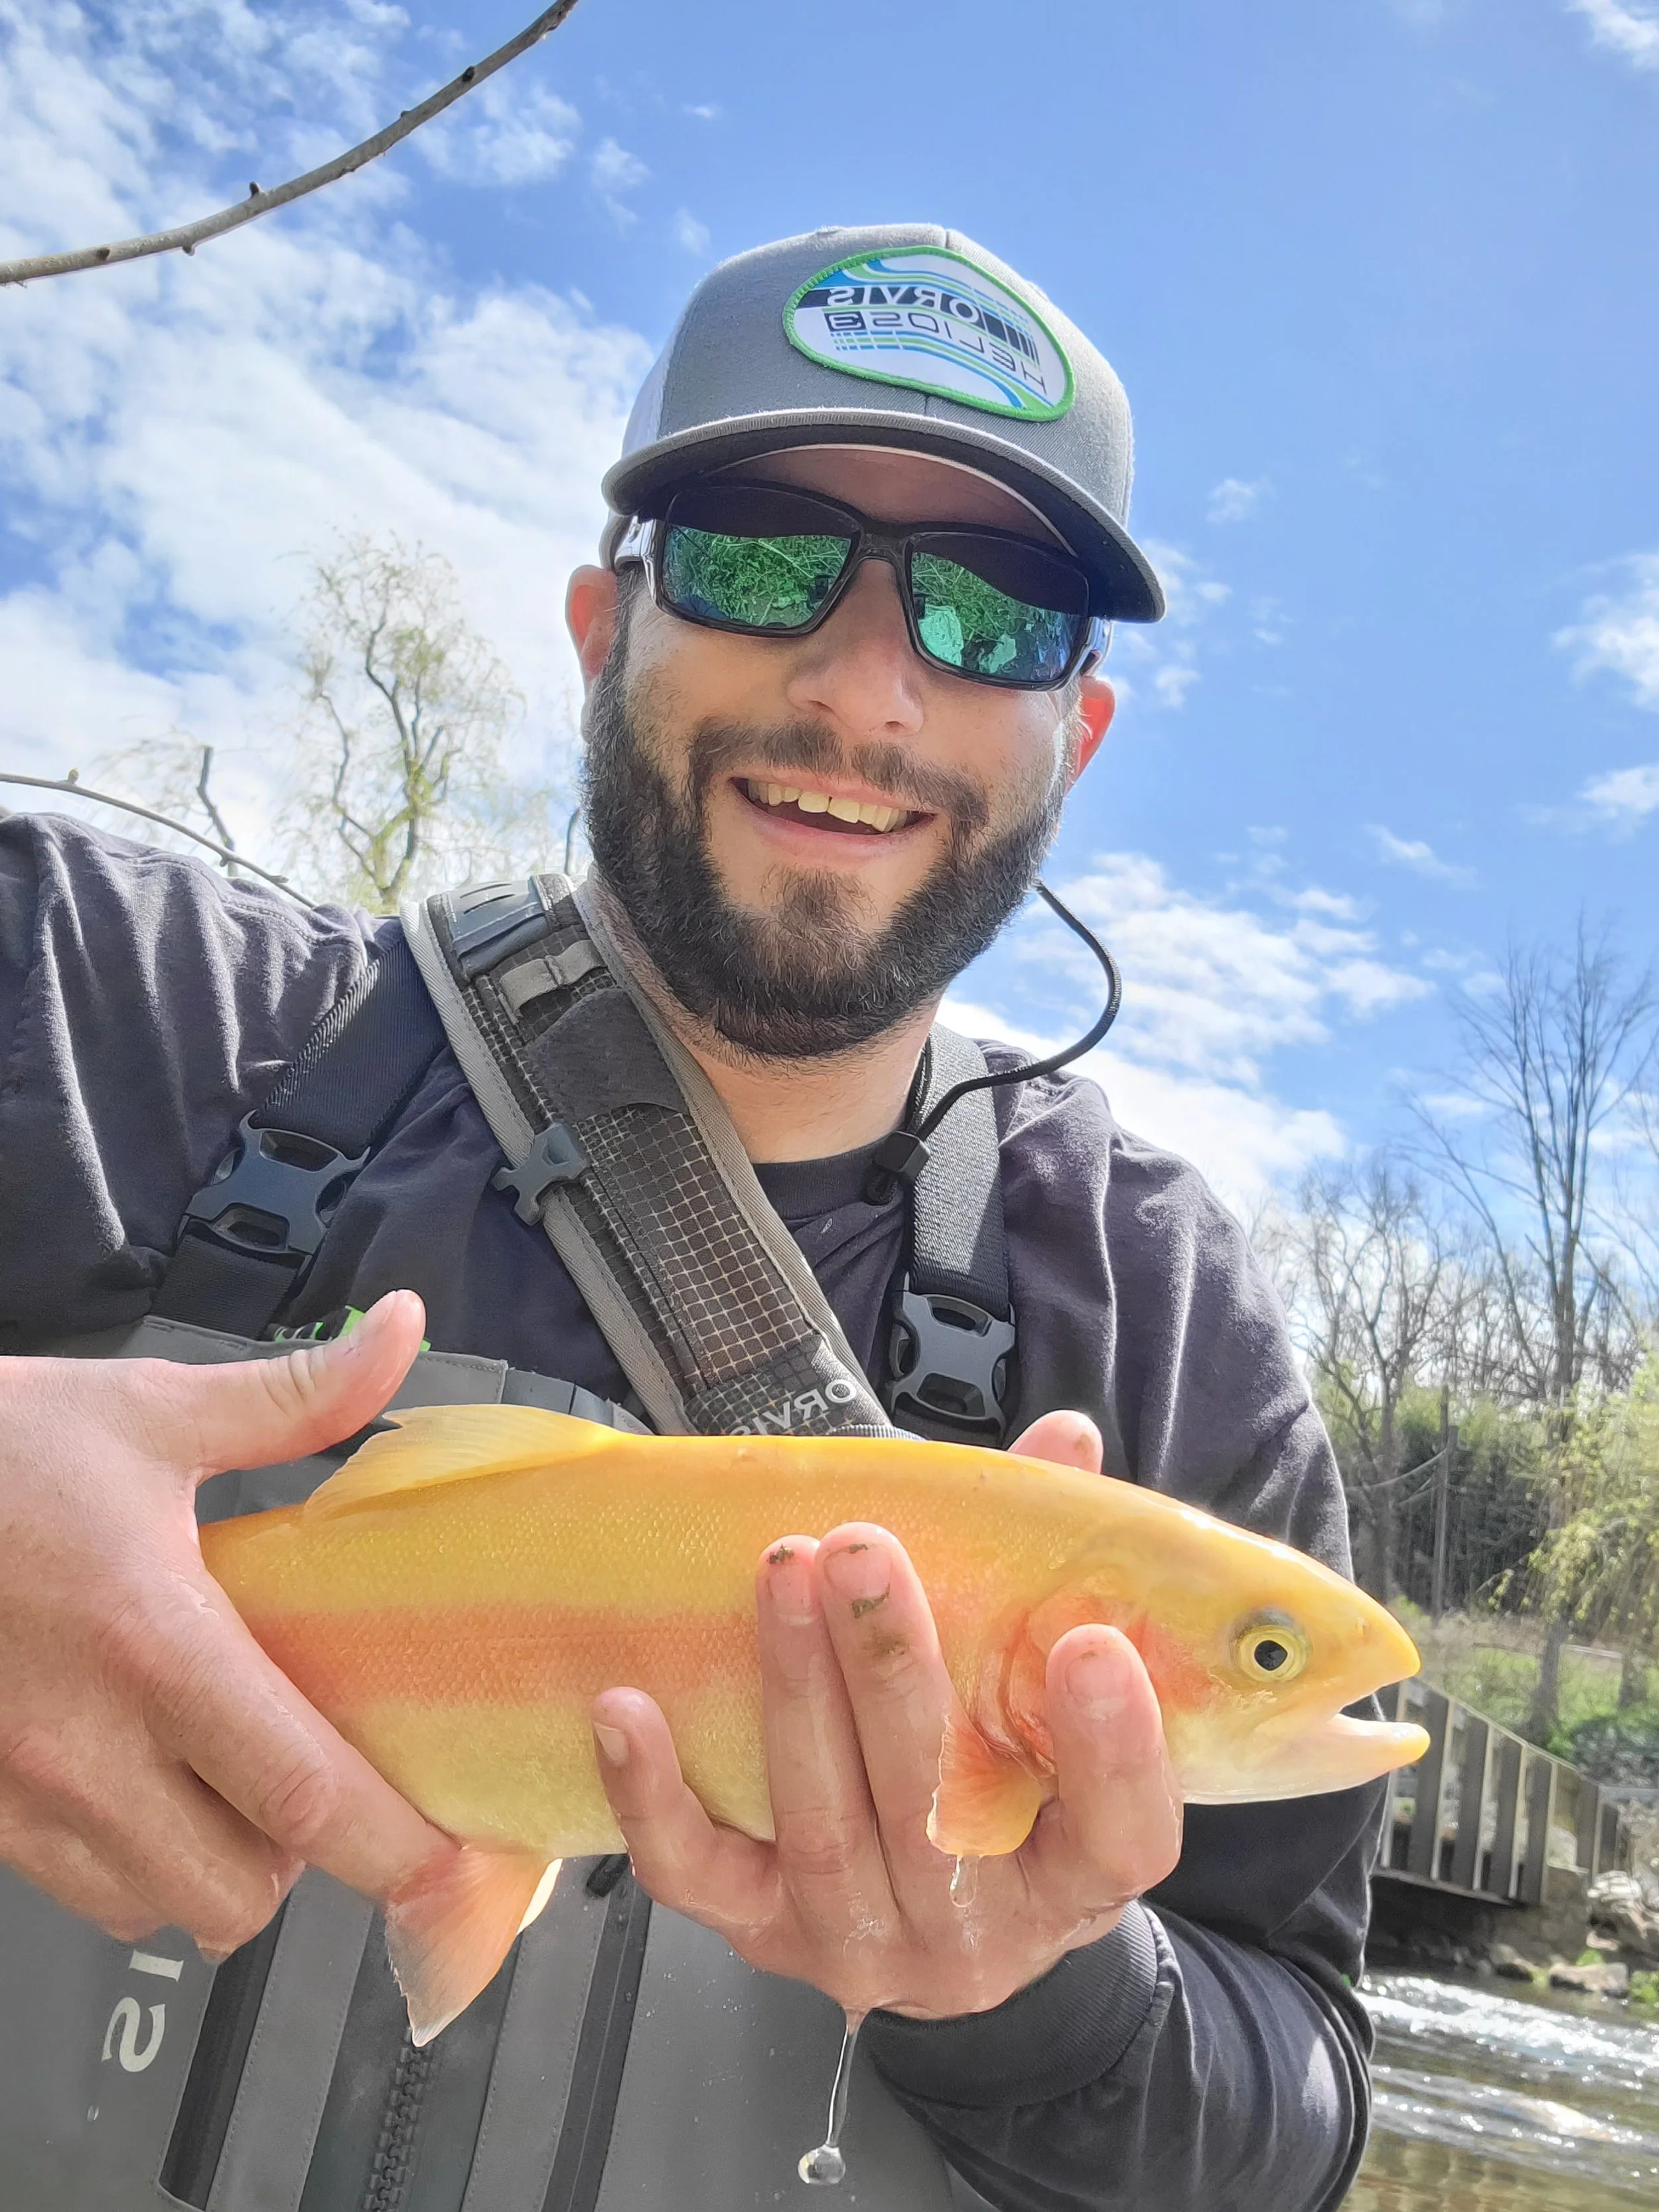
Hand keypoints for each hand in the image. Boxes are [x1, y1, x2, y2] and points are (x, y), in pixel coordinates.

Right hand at [0, 1291, 448, 1957]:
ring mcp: (21, 1795)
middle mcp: (86, 1746)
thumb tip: (403, 1331)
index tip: (450, 1868)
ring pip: (154, 1905)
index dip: (392, 1850)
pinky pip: (79, 1889)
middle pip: (236, 1892)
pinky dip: (131, 1863)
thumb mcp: (151, 1411)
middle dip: (300, 1861)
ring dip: (210, 1866)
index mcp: (156, 1645)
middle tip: (316, 1780)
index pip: (301, 1795)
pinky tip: (146, 1783)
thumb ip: (297, 1396)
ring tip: (230, 1782)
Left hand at [590, 1410, 1182, 2018]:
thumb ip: (1054, 1572)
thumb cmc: (1003, 1785)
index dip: (1114, 1751)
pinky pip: (695, 1875)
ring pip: (821, 1825)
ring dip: (794, 1690)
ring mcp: (861, 1940)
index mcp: (1073, 1875)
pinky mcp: (760, 1933)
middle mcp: (975, 1930)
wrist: (943, 1928)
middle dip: (891, 1669)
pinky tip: (629, 1708)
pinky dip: (654, 1793)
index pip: (1122, 1835)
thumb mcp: (1050, 1703)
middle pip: (933, 1808)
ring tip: (779, 1573)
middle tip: (860, 1548)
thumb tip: (1061, 1442)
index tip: (1091, 1647)